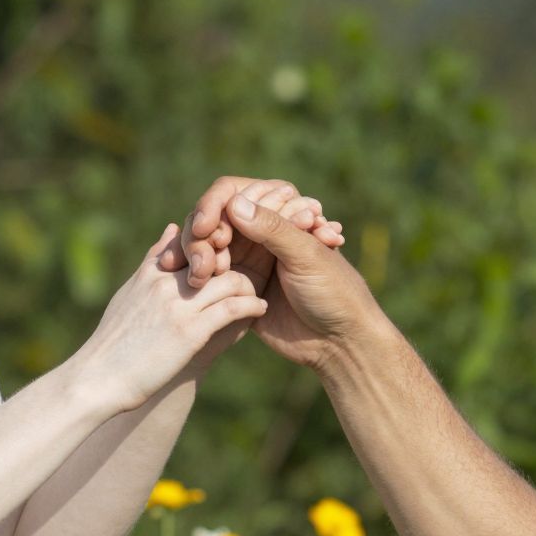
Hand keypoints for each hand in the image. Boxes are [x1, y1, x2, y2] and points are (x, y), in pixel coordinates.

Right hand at [70, 224, 268, 413]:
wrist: (99, 379)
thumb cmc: (114, 340)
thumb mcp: (130, 292)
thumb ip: (153, 261)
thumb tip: (171, 228)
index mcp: (151, 272)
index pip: (193, 241)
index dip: (216, 245)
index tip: (232, 255)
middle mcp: (166, 283)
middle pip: (216, 256)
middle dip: (238, 261)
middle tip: (256, 270)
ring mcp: (178, 306)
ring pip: (229, 280)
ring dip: (249, 286)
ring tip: (258, 293)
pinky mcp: (190, 331)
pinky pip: (232, 309)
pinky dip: (251, 306)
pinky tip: (260, 309)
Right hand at [158, 177, 344, 287]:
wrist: (339, 343)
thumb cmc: (335, 293)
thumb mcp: (307, 256)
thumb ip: (272, 229)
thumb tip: (232, 203)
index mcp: (281, 214)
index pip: (234, 193)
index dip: (215, 206)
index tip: (207, 230)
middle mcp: (261, 231)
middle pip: (214, 216)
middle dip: (203, 233)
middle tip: (206, 263)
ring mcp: (247, 258)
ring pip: (207, 243)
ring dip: (198, 254)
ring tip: (202, 277)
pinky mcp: (238, 286)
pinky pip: (208, 272)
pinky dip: (197, 274)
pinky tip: (196, 284)